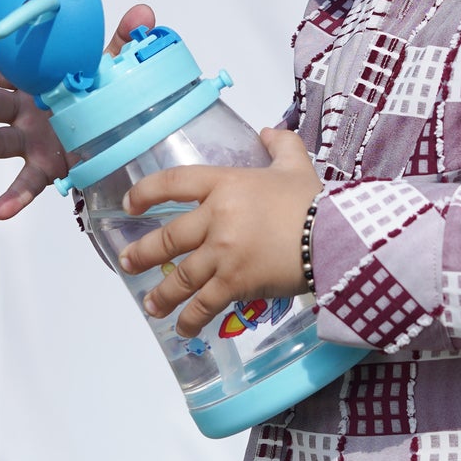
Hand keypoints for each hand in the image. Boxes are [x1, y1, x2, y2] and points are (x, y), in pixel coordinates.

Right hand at [0, 2, 154, 219]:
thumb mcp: (107, 68)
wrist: (110, 133)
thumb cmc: (95, 94)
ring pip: (2, 141)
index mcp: (34, 83)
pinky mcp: (44, 168)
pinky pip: (26, 184)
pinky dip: (12, 198)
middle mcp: (26, 112)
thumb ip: (121, 42)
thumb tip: (143, 13)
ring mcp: (31, 141)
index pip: (3, 70)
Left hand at [120, 128, 318, 338]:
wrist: (332, 235)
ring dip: (162, 293)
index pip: (175, 183)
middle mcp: (216, 218)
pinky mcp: (234, 282)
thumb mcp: (296, 165)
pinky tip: (184, 328)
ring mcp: (222, 253)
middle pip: (169, 237)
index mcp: (226, 185)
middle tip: (128, 263)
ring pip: (180, 276)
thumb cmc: (313, 201)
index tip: (130, 204)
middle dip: (143, 253)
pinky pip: (204, 304)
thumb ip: (280, 145)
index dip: (147, 192)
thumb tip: (268, 132)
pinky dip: (191, 318)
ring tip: (151, 305)